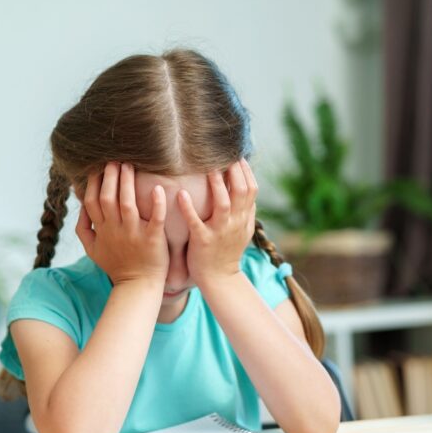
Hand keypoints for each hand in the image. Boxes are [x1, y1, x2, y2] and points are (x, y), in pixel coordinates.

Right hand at [75, 162, 168, 287]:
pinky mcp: (152, 239)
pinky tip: (157, 188)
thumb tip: (80, 207)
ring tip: (129, 165)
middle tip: (114, 159)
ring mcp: (133, 234)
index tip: (97, 168)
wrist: (137, 286)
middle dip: (109, 177)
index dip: (93, 183)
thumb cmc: (117, 266)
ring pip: (127, 204)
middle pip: (107, 198)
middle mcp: (115, 229)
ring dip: (127, 183)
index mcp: (102, 230)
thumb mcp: (92, 250)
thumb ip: (83, 228)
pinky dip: (157, 204)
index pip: (92, 201)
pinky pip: (155, 219)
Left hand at [176, 158, 257, 288]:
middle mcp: (235, 222)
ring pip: (222, 203)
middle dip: (234, 170)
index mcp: (243, 218)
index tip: (236, 154)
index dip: (245, 170)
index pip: (251, 188)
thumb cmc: (227, 251)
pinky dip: (189, 208)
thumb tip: (249, 187)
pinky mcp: (203, 241)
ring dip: (217, 184)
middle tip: (223, 153)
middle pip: (241, 191)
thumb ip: (246, 209)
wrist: (219, 279)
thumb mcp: (242, 230)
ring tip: (208, 167)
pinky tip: (180, 194)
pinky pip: (196, 222)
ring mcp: (220, 232)